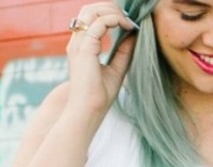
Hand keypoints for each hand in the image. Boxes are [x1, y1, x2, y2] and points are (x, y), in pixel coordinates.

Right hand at [66, 3, 139, 119]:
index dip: (109, 14)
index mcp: (82, 46)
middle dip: (110, 8)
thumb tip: (134, 34)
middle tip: (129, 18)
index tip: (128, 23)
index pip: (91, 18)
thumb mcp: (116, 69)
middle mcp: (78, 42)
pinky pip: (99, 23)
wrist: (89, 111)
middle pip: (90, 9)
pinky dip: (115, 20)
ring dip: (112, 11)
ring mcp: (79, 44)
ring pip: (92, 11)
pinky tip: (127, 27)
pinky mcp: (85, 48)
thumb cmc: (99, 96)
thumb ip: (123, 51)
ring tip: (128, 21)